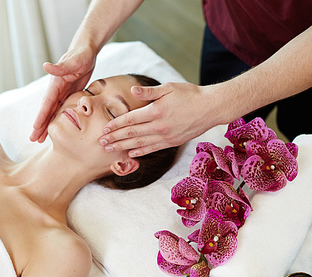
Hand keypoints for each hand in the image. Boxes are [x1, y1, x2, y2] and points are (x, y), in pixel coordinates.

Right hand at [30, 45, 95, 142]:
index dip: (41, 116)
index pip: (47, 103)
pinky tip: (54, 129)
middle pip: (46, 111)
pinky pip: (60, 111)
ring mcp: (61, 93)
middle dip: (39, 126)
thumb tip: (45, 66)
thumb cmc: (81, 55)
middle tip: (33, 140)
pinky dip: (55, 120)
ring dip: (45, 126)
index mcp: (56, 84)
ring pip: (52, 113)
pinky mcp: (68, 95)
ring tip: (39, 139)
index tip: (35, 127)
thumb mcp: (73, 61)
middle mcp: (56, 90)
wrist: (85, 51)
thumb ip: (60, 66)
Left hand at [99, 82, 219, 156]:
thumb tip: (132, 90)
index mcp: (156, 111)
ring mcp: (166, 136)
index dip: (116, 125)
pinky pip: (153, 148)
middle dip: (115, 138)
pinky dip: (141, 152)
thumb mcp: (169, 87)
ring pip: (140, 143)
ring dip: (123, 147)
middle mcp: (160, 126)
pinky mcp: (173, 142)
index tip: (104, 129)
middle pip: (132, 133)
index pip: (130, 119)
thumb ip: (149, 91)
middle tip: (101, 143)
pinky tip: (131, 154)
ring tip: (110, 150)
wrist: (211, 108)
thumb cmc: (190, 94)